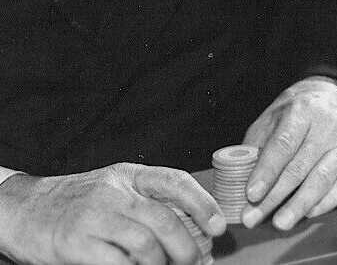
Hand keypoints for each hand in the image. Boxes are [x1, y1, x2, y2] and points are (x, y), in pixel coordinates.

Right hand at [0, 164, 222, 264]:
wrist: (23, 209)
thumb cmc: (77, 203)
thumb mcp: (114, 189)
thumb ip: (147, 202)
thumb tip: (193, 229)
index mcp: (129, 175)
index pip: (175, 181)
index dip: (202, 203)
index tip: (217, 226)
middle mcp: (114, 192)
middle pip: (164, 220)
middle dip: (186, 246)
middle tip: (196, 262)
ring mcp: (94, 218)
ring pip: (145, 243)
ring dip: (162, 263)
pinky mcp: (75, 244)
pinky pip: (116, 263)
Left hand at [240, 75, 336, 230]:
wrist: (335, 95)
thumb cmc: (298, 110)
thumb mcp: (272, 116)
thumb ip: (257, 144)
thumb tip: (240, 179)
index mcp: (304, 110)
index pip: (284, 144)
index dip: (267, 171)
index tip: (251, 194)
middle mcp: (329, 125)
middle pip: (300, 166)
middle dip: (275, 196)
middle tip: (253, 217)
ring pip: (323, 178)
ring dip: (300, 204)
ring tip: (280, 222)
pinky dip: (327, 202)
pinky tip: (309, 213)